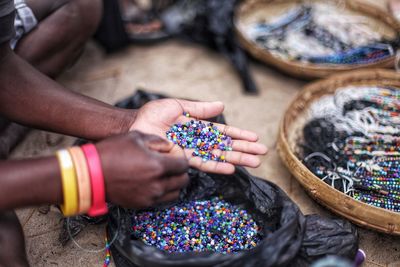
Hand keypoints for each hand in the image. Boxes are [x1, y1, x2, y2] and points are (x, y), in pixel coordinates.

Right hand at [96, 131, 188, 208]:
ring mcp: (150, 196)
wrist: (90, 174)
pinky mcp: (142, 204)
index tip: (176, 158)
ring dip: (173, 184)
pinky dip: (162, 193)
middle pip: (183, 181)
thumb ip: (156, 141)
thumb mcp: (135, 137)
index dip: (181, 160)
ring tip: (163, 176)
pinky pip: (161, 200)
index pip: (184, 165)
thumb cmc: (111, 152)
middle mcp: (157, 184)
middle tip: (172, 167)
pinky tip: (153, 184)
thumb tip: (168, 146)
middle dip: (180, 173)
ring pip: (175, 193)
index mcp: (158, 166)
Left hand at [130, 99, 267, 173]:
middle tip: (262, 154)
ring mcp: (192, 151)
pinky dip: (218, 166)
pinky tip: (231, 169)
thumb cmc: (153, 115)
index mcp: (198, 128)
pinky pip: (203, 163)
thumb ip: (200, 109)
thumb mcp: (179, 107)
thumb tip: (222, 105)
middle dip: (244, 150)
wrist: (135, 126)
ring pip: (219, 156)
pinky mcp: (183, 159)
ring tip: (255, 163)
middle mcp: (198, 141)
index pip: (223, 132)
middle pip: (225, 146)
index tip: (254, 138)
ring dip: (237, 159)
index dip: (239, 135)